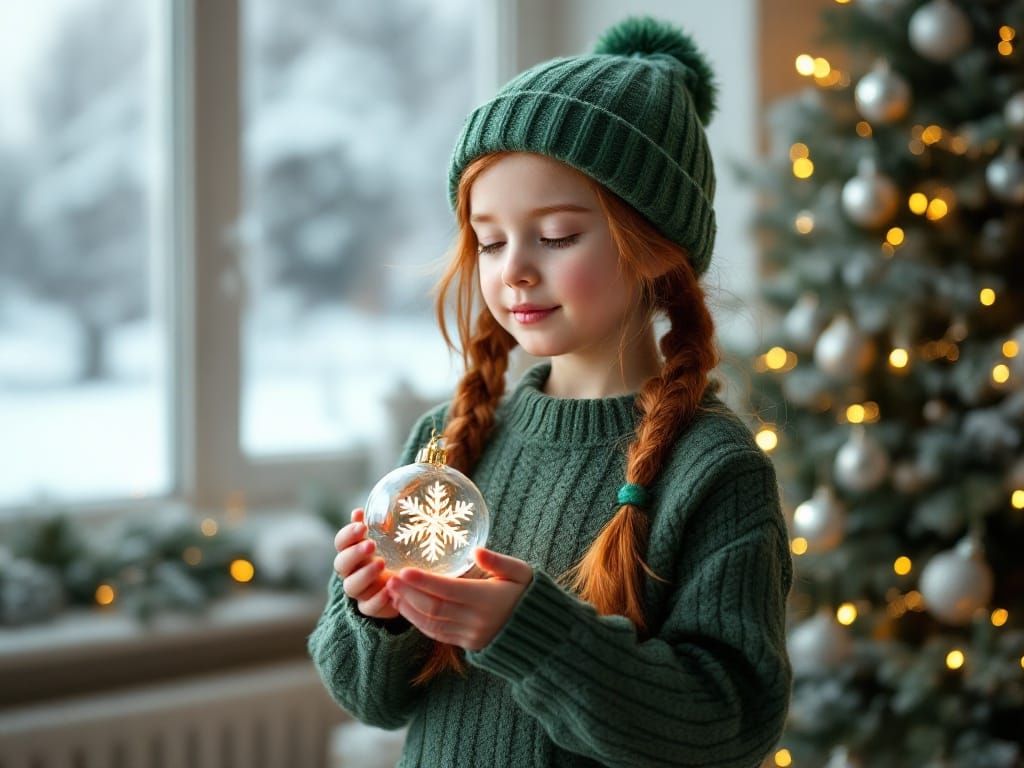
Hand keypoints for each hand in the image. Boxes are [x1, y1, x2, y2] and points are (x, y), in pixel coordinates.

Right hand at [333, 508, 399, 619]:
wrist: (401, 585)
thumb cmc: (390, 556)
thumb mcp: (385, 540)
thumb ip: (374, 526)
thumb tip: (359, 510)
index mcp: (351, 553)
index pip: (340, 543)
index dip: (348, 535)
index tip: (362, 526)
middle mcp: (350, 572)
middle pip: (341, 564)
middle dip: (354, 554)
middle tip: (371, 544)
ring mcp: (359, 591)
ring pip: (351, 586)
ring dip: (365, 574)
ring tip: (381, 563)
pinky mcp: (370, 608)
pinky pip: (368, 607)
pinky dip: (377, 599)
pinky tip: (389, 590)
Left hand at [386, 547, 532, 650]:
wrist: (539, 632)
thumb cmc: (527, 594)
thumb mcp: (521, 572)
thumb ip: (498, 561)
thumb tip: (476, 551)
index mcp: (487, 599)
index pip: (448, 590)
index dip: (424, 581)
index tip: (403, 571)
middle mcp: (475, 620)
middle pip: (433, 607)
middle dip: (409, 593)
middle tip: (390, 579)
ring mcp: (470, 635)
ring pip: (431, 623)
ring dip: (409, 609)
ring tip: (392, 593)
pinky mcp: (467, 645)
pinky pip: (437, 634)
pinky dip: (419, 622)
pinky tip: (407, 609)